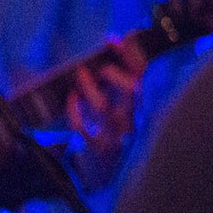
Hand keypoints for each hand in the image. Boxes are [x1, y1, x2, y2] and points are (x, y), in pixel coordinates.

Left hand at [67, 35, 146, 173]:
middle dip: (115, 75)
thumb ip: (115, 81)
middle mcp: (133, 120)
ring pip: (107, 109)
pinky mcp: (100, 150)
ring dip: (91, 89)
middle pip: (132, 92)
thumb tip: (107, 46)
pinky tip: (71, 100)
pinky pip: (86, 129)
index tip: (114, 39)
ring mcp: (118, 136)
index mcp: (139, 105)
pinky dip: (76, 112)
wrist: (104, 173)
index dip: (131, 56)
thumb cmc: (109, 131)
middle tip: (98, 66)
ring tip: (79, 75)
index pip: (142, 76)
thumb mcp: (117, 105)